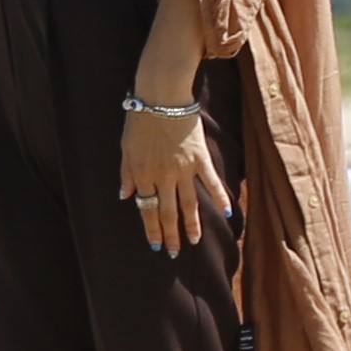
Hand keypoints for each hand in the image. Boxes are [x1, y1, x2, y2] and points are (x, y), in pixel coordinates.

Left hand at [119, 103, 231, 251]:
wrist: (161, 97)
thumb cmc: (139, 120)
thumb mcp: (125, 147)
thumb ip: (126, 173)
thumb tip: (124, 195)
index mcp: (143, 174)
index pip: (147, 209)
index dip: (151, 229)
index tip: (155, 245)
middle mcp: (163, 176)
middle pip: (167, 212)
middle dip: (170, 235)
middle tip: (174, 253)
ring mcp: (183, 169)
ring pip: (189, 203)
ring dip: (192, 225)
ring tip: (194, 241)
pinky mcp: (200, 158)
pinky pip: (211, 182)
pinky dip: (219, 197)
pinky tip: (226, 212)